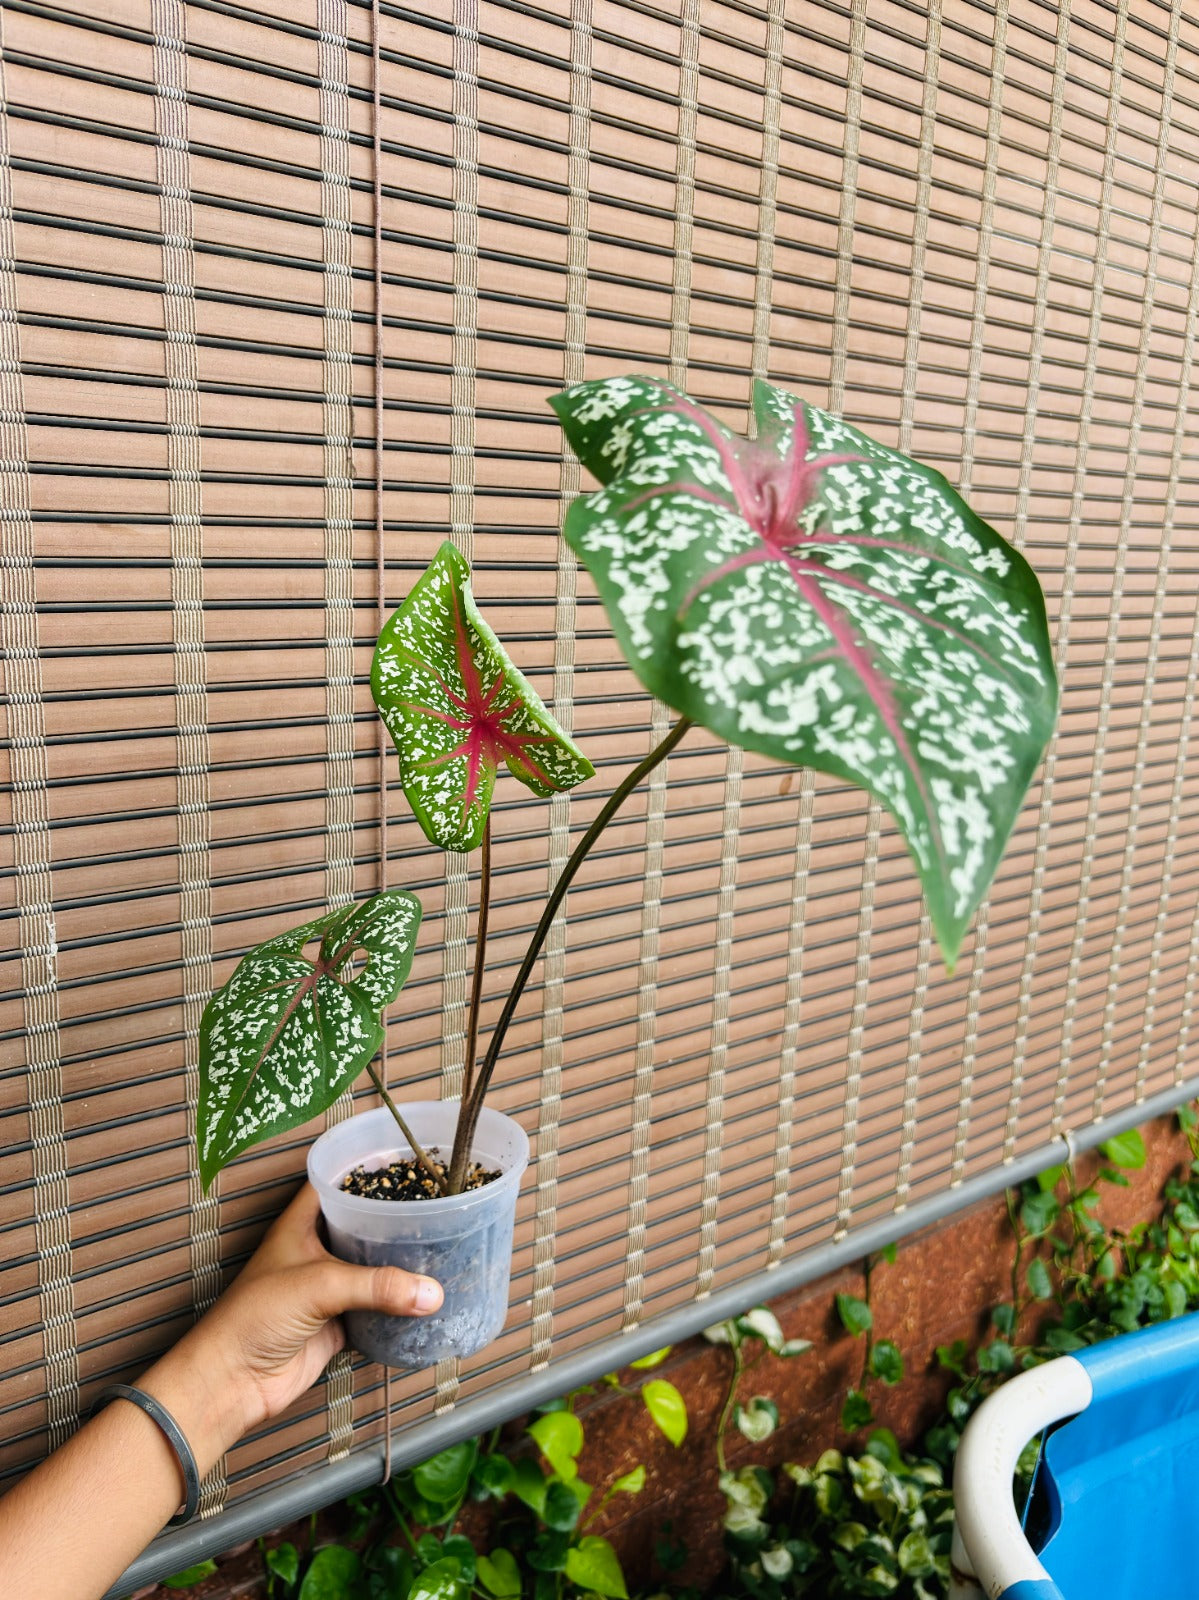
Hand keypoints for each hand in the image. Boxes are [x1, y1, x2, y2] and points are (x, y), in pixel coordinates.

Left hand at [140, 1183, 442, 1472]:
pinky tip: (425, 1299)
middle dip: (394, 1219)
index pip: (337, 1183)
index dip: (365, 1168)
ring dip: (399, 1265)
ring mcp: (328, 1289)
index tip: (405, 1159)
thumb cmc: (252, 1319)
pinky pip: (376, 1309)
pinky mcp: (338, 1324)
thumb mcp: (319, 1286)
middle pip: (362, 1226)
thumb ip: (378, 1285)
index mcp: (302, 1224)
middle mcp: (316, 1251)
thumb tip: (431, 1292)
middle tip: (434, 1205)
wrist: (232, 1381)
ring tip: (440, 1247)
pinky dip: (398, 1306)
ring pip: (373, 1268)